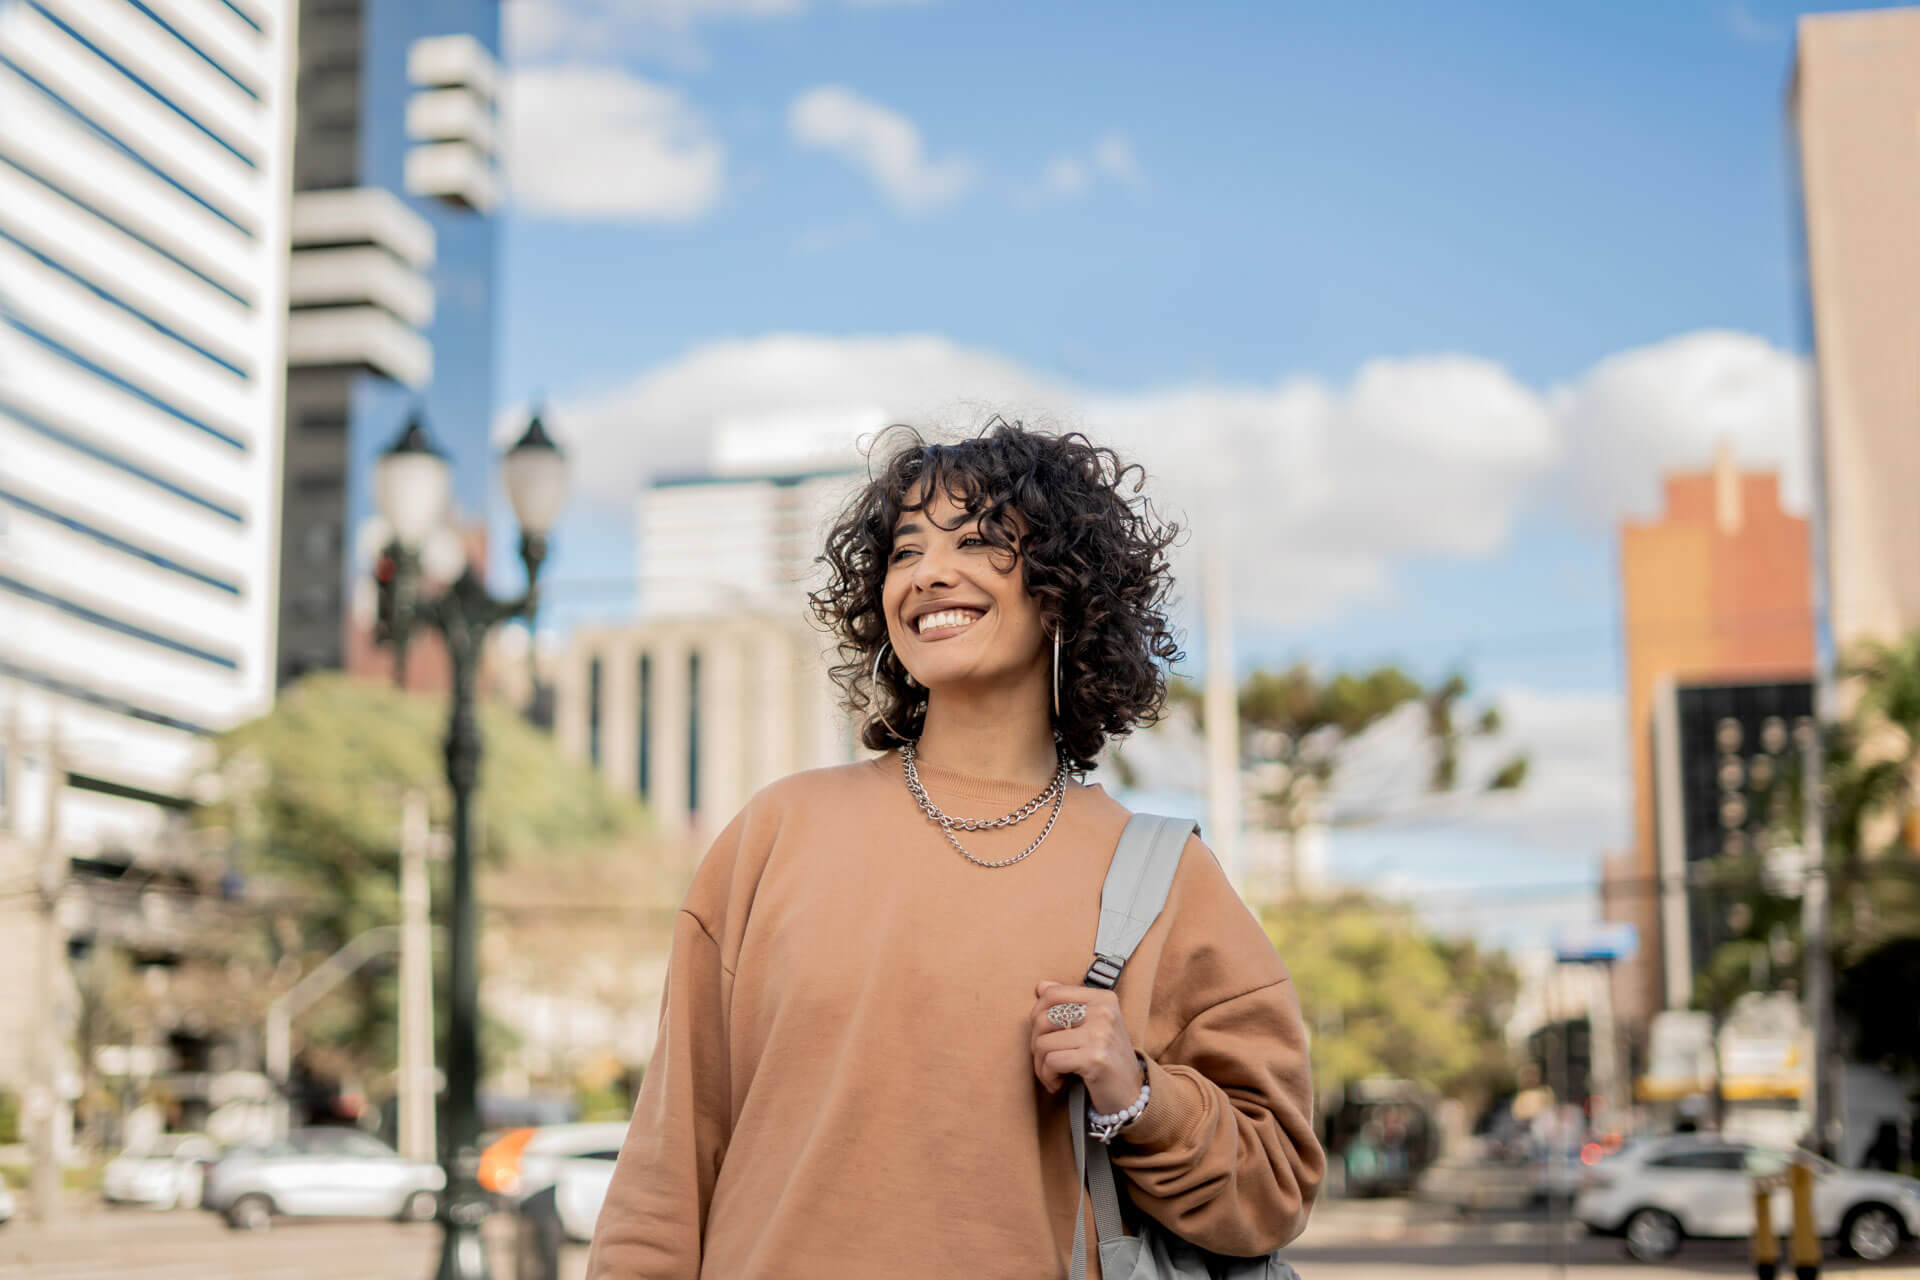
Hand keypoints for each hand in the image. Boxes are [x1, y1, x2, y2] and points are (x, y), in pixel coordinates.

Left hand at [1029, 981, 1145, 1114]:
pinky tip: (1058, 1083)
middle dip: (1035, 1044)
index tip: (1042, 1035)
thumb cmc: (1107, 1058)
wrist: (1132, 1093)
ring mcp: (1100, 1034)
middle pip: (1042, 1019)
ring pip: (1042, 1043)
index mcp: (1103, 999)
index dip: (1036, 1014)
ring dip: (1041, 1066)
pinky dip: (1048, 1077)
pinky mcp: (1094, 1058)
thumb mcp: (1094, 1025)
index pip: (1052, 993)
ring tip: (1053, 1074)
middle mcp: (1103, 1012)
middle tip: (1046, 1060)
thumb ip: (1068, 1004)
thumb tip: (1041, 987)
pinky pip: (1051, 1062)